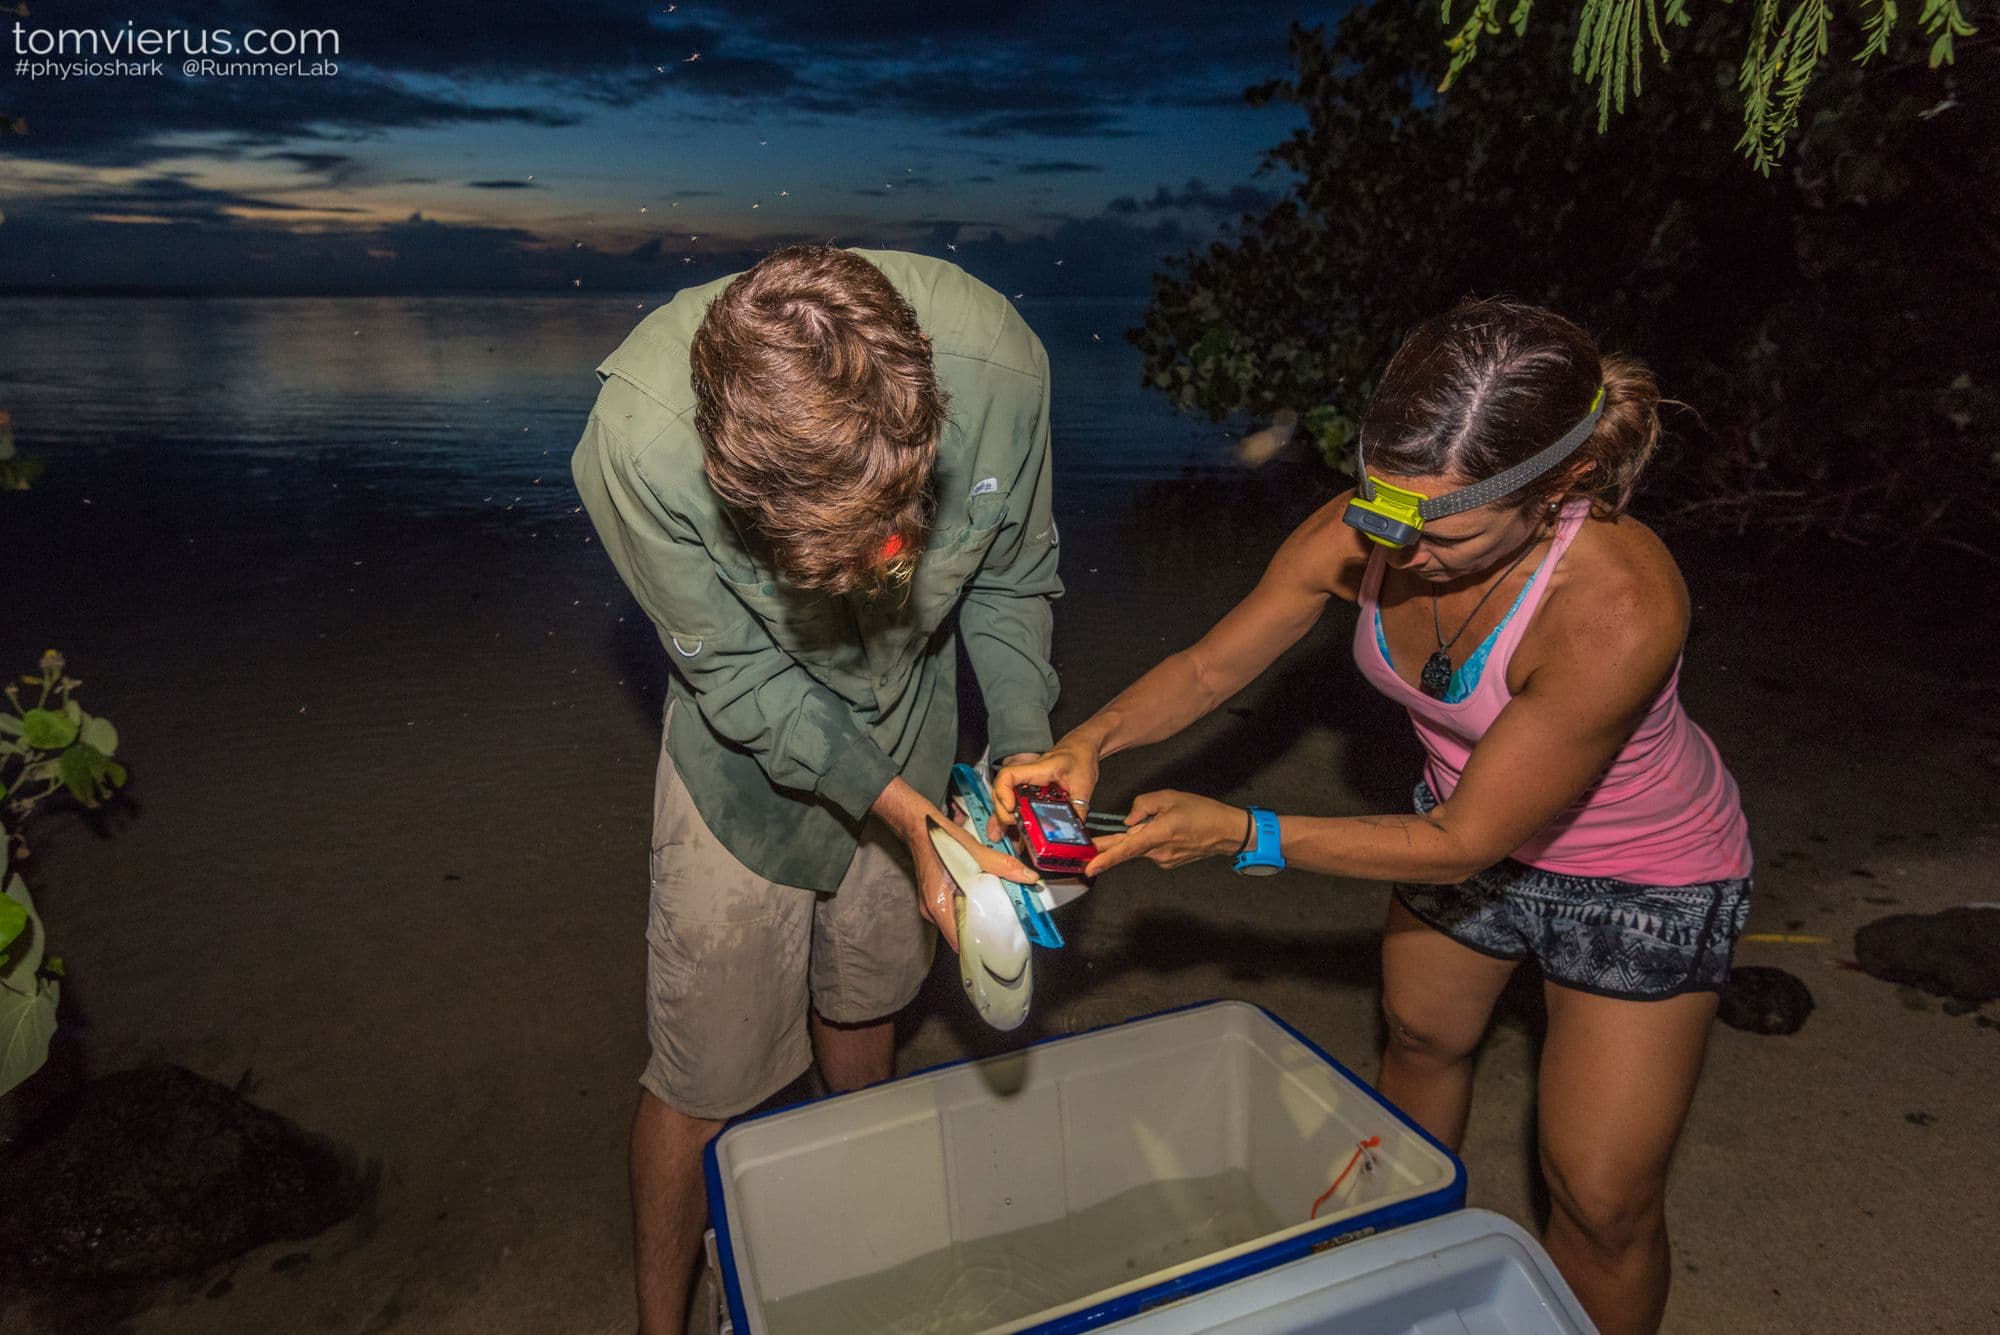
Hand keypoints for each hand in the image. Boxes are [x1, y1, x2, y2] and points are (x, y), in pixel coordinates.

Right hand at [911, 810, 1037, 955]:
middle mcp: (932, 910)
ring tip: (997, 916)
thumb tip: (1029, 877)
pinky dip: (967, 908)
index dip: (979, 946)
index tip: (998, 947)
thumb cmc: (941, 839)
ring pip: (956, 921)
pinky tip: (982, 901)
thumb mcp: (976, 852)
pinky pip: (952, 910)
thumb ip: (1003, 866)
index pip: (959, 941)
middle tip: (1004, 931)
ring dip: (974, 919)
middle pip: (959, 933)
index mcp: (939, 905)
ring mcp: (931, 904)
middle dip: (981, 933)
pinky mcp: (934, 896)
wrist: (920, 825)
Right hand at [991, 739, 1102, 838]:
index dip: (1004, 793)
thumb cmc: (1080, 756)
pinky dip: (1010, 817)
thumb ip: (1078, 809)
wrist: (1083, 746)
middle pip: (1002, 791)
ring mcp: (1027, 782)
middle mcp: (1028, 775)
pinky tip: (1008, 832)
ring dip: (1001, 818)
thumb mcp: (1084, 785)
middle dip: (1001, 812)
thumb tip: (1074, 832)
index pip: (1009, 776)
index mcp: (1039, 769)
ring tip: (998, 836)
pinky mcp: (1030, 789)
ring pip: (1005, 799)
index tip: (1011, 809)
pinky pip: (1015, 803)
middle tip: (1010, 827)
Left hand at [1083, 789, 1247, 876]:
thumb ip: (1143, 805)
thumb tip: (1128, 820)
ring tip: (1164, 820)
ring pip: (1141, 846)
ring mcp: (1164, 860)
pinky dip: (1152, 839)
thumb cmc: (1202, 812)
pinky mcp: (1169, 862)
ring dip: (1141, 835)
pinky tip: (1169, 829)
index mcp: (1157, 834)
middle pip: (1127, 848)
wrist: (1227, 832)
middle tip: (1088, 851)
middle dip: (1108, 849)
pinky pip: (1151, 849)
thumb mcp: (1170, 797)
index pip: (1125, 849)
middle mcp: (1158, 852)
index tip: (1089, 867)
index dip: (1105, 858)